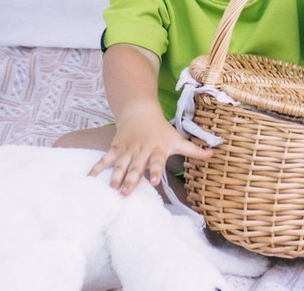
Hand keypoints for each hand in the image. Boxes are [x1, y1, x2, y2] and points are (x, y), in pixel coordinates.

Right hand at [88, 109, 211, 193]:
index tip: (156, 181)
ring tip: (111, 188)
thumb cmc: (161, 130)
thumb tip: (214, 154)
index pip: (157, 161)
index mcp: (157, 149)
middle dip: (131, 178)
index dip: (156, 170)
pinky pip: (105, 159)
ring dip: (115, 176)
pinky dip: (97, 168)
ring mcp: (127, 150)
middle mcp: (141, 150)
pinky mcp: (115, 148)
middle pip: (136, 166)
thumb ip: (194, 150)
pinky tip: (89, 178)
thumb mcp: (177, 139)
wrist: (140, 111)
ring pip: (120, 164)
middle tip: (126, 192)